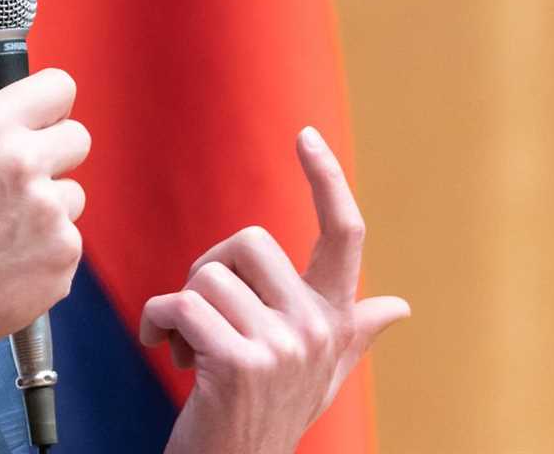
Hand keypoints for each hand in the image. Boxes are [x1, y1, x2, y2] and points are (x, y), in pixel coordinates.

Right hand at [0, 69, 89, 363]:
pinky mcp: (64, 255)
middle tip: (23, 182)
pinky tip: (8, 262)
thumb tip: (21, 108)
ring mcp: (49, 211)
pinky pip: (69, 240)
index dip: (51, 107)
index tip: (45, 121)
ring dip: (49, 209)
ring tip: (3, 233)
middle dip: (56, 157)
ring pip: (73, 194)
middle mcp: (23, 162)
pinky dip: (46, 251)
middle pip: (79, 137)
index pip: (59, 87)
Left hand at [140, 127, 409, 453]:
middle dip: (209, 270)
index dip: (327, 181)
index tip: (305, 136)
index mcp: (333, 321)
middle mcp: (318, 329)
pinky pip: (178, 305)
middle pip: (248, 241)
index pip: (343, 236)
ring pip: (206, 274)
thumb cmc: (262, 418)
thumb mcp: (316, 376)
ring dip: (180, 309)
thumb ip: (352, 335)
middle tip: (202, 318)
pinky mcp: (240, 364)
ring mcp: (284, 347)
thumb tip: (399, 306)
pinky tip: (161, 350)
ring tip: (190, 350)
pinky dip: (154, 322)